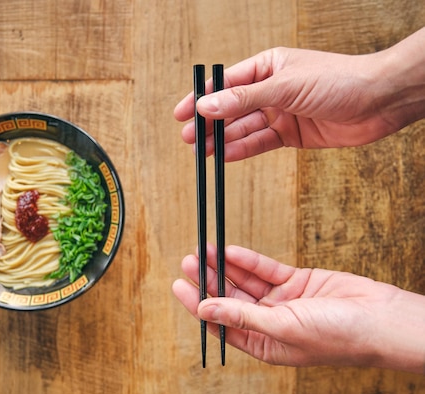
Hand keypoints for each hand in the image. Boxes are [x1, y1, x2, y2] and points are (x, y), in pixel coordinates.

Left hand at [172, 244, 424, 372]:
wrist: (382, 318)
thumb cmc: (339, 336)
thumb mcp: (282, 327)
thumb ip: (242, 316)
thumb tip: (205, 309)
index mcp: (264, 344)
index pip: (222, 323)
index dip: (199, 305)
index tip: (179, 286)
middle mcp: (270, 323)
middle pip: (230, 299)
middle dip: (209, 281)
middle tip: (189, 262)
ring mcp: (283, 302)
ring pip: (245, 282)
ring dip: (225, 267)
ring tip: (203, 250)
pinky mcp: (297, 282)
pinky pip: (266, 270)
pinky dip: (248, 260)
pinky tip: (230, 250)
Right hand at [174, 28, 424, 160]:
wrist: (381, 101)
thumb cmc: (340, 80)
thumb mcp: (285, 86)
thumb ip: (243, 99)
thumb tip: (206, 104)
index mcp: (269, 66)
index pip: (226, 83)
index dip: (202, 98)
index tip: (181, 113)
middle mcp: (272, 90)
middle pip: (232, 109)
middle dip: (210, 124)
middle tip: (189, 139)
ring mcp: (281, 113)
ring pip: (244, 128)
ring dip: (223, 140)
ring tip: (201, 153)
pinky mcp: (292, 134)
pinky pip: (260, 143)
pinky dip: (243, 150)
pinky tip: (225, 157)